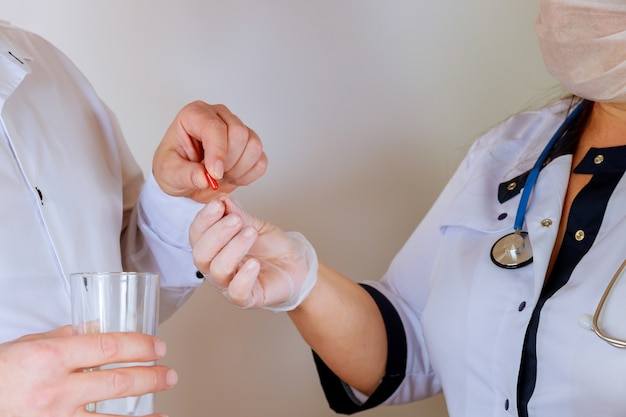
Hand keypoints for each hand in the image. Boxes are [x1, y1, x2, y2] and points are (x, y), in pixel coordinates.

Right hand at [0, 326, 176, 416]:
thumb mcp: (25, 346)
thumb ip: (60, 338)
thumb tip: (89, 330)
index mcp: (50, 358)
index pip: (108, 347)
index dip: (140, 346)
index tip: (157, 347)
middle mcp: (55, 390)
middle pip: (118, 383)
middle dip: (151, 378)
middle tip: (169, 375)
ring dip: (144, 415)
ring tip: (163, 409)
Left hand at [152, 101, 267, 202]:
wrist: (185, 178)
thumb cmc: (173, 167)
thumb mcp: (168, 173)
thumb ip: (185, 174)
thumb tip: (204, 178)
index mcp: (195, 114)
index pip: (215, 127)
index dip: (218, 152)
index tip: (215, 174)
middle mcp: (219, 116)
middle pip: (239, 133)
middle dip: (228, 161)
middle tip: (212, 175)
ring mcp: (237, 128)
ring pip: (253, 146)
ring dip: (239, 169)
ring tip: (221, 175)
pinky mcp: (249, 145)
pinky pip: (260, 160)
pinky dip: (248, 175)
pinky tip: (232, 176)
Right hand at [190, 195, 317, 310]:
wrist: (296, 265)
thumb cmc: (271, 247)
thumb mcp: (255, 225)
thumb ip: (239, 214)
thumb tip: (221, 199)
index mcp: (214, 247)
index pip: (197, 234)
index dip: (204, 219)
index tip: (218, 204)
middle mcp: (215, 267)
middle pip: (200, 254)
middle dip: (217, 234)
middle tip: (236, 220)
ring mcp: (229, 284)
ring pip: (218, 270)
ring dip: (233, 248)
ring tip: (251, 233)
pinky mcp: (247, 298)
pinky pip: (237, 291)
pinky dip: (244, 276)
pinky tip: (254, 263)